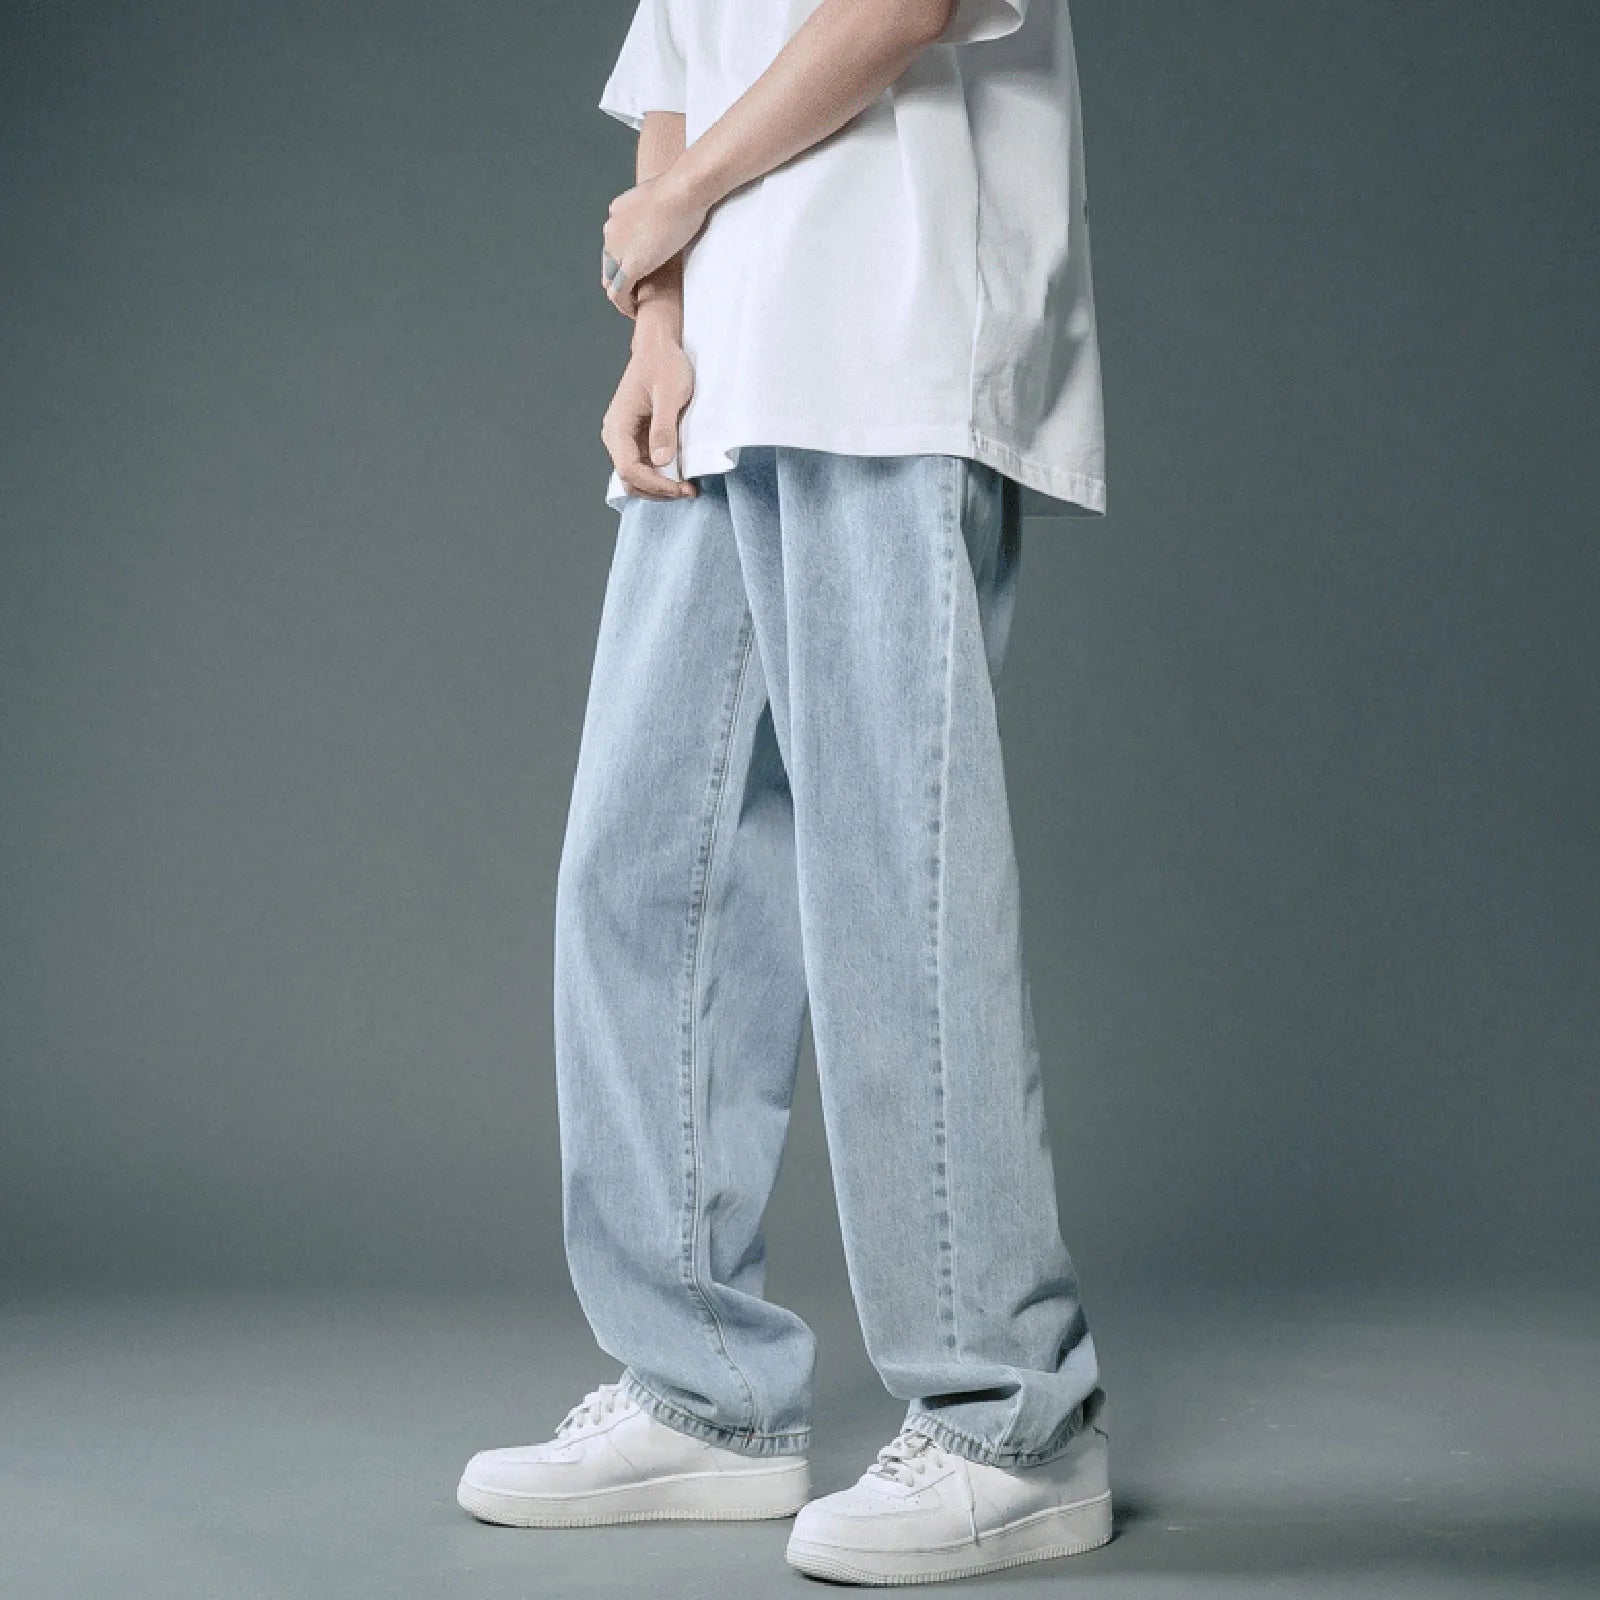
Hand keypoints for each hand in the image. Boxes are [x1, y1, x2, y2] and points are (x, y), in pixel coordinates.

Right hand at [599, 337, 698, 498]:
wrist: (659, 347)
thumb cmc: (664, 364)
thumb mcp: (670, 394)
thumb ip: (664, 428)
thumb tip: (661, 461)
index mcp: (618, 425)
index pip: (629, 469)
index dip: (655, 484)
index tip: (682, 488)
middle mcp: (615, 436)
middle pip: (630, 479)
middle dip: (658, 491)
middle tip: (688, 491)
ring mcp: (625, 439)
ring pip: (637, 477)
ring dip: (660, 487)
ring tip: (686, 487)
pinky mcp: (636, 439)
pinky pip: (645, 466)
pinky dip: (661, 476)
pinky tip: (681, 474)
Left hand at [600, 167, 708, 317]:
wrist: (682, 191)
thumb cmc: (684, 188)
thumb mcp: (666, 193)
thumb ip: (661, 205)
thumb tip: (676, 208)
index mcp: (617, 212)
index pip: (615, 242)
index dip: (624, 258)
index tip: (641, 268)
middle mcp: (611, 230)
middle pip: (608, 262)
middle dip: (620, 277)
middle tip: (637, 291)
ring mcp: (618, 248)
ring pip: (610, 279)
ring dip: (621, 293)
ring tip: (636, 304)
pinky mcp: (630, 265)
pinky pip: (618, 293)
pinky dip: (624, 305)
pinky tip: (635, 311)